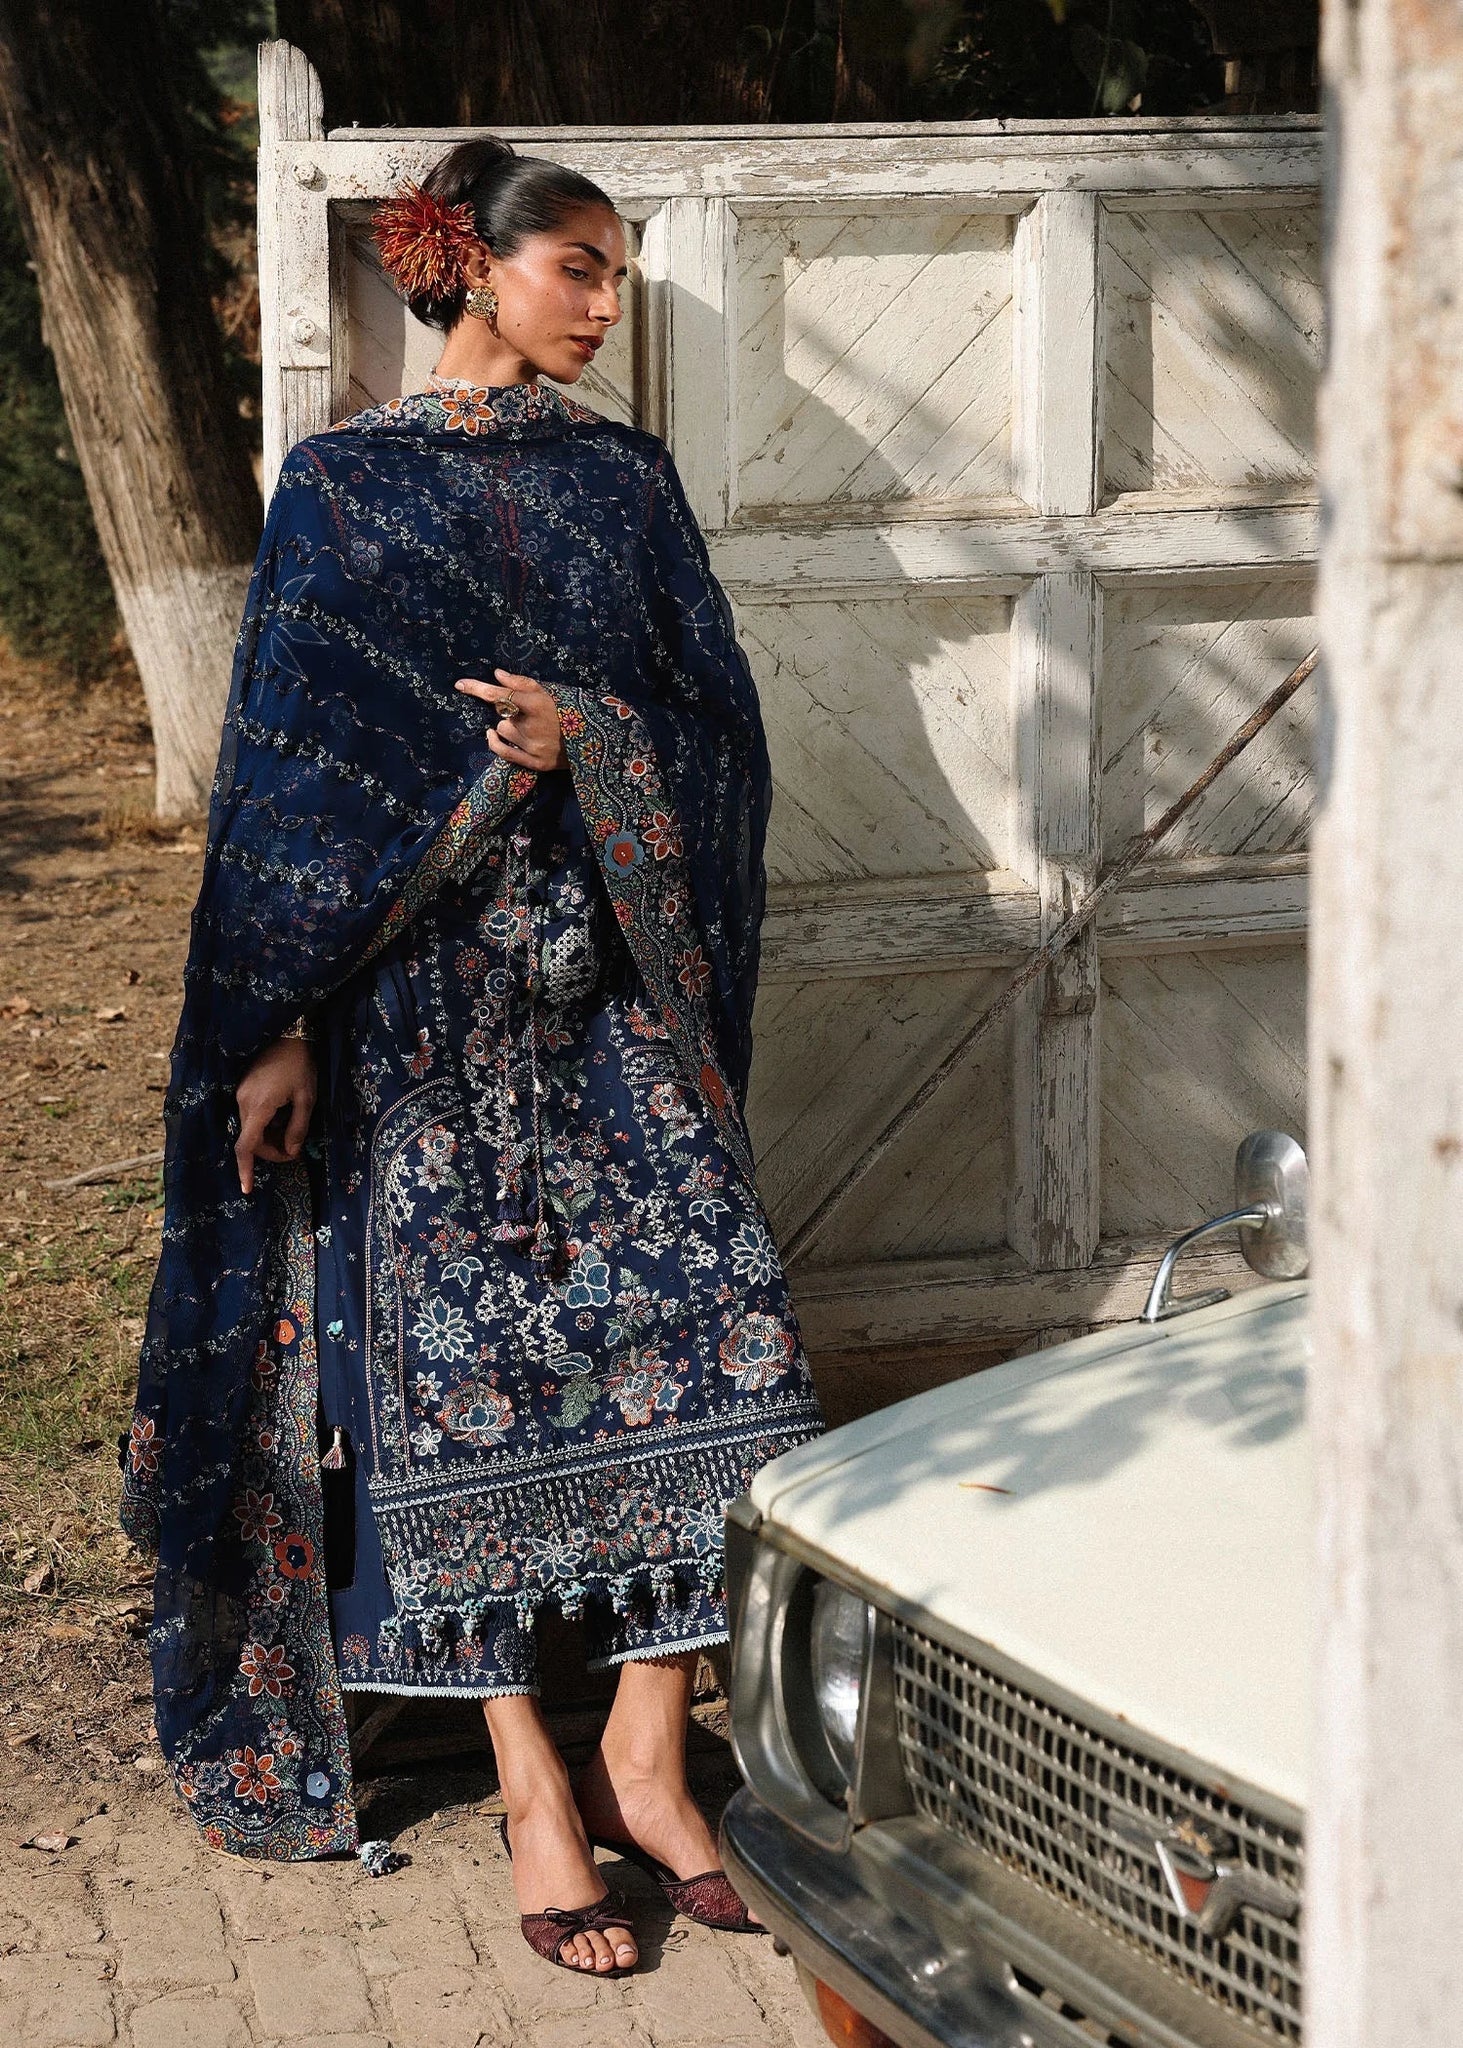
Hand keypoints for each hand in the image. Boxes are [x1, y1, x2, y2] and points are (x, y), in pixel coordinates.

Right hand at [235, 1037, 316, 1194]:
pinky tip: (282, 1115)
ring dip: (268, 1137)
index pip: (246, 1146)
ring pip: (250, 1128)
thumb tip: (291, 1152)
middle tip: (294, 1149)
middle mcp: (242, 1102)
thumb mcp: (306, 1098)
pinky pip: (250, 1115)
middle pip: (250, 1140)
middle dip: (270, 1150)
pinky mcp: (242, 1088)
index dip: (246, 1170)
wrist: (288, 1034)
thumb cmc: (300, 1064)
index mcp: (258, 1107)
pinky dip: (265, 1124)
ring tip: (292, 1128)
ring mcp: (240, 1094)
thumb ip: (298, 1128)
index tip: (246, 1190)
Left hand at [455, 668, 566, 771]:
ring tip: (528, 727)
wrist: (591, 743)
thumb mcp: (549, 692)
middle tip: (525, 712)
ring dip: (508, 726)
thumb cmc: (566, 713)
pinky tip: (491, 736)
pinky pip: (502, 751)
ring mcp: (533, 747)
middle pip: (501, 713)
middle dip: (509, 710)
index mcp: (538, 705)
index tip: (460, 685)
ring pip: (502, 729)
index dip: (479, 689)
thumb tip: (497, 674)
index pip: (501, 695)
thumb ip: (522, 683)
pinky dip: (494, 742)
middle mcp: (534, 727)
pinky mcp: (534, 763)